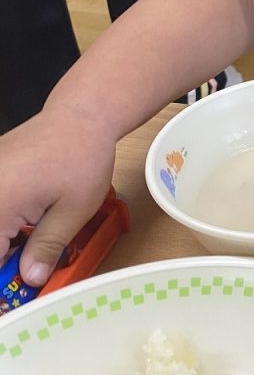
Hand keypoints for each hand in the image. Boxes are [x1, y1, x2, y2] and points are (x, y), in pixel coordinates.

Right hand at [0, 110, 115, 285]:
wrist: (80, 116)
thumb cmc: (81, 157)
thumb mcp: (72, 211)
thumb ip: (46, 248)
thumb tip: (31, 279)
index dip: (0, 285)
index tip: (8, 302)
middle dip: (2, 263)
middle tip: (20, 279)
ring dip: (2, 245)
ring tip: (26, 255)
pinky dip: (1, 228)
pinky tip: (18, 235)